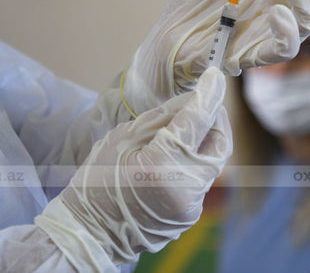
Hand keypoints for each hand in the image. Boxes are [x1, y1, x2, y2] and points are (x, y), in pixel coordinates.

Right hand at [35, 68, 230, 268]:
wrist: (90, 232)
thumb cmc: (97, 180)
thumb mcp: (122, 138)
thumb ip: (162, 118)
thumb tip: (192, 99)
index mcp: (161, 165)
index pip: (197, 120)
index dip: (209, 94)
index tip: (215, 76)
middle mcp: (184, 188)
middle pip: (219, 142)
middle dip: (216, 118)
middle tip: (205, 102)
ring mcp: (191, 205)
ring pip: (214, 161)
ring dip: (206, 139)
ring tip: (187, 126)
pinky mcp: (191, 214)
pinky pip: (203, 178)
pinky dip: (195, 160)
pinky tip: (177, 154)